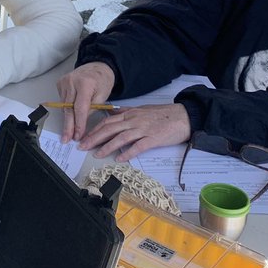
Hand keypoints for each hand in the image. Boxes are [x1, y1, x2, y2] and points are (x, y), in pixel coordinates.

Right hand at [56, 61, 116, 142]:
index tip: (78, 135)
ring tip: (70, 130)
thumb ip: (92, 109)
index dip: (79, 124)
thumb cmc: (102, 81)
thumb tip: (81, 121)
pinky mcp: (60, 83)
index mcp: (85, 84)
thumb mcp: (103, 96)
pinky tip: (71, 111)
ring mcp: (64, 82)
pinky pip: (62, 100)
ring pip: (64, 106)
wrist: (97, 66)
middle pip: (68, 108)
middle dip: (68, 126)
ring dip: (68, 118)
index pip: (80, 108)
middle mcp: (71, 82)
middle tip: (66, 139)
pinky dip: (67, 108)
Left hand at [76, 103, 191, 160]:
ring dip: (107, 146)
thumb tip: (114, 113)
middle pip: (110, 129)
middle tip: (83, 147)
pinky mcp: (154, 138)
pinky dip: (128, 152)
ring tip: (97, 154)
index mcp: (130, 114)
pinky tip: (119, 158)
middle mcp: (134, 120)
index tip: (84, 137)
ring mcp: (144, 129)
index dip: (94, 130)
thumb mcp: (142, 110)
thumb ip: (127, 112)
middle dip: (95, 138)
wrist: (184, 116)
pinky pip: (138, 146)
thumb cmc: (164, 114)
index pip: (108, 121)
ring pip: (121, 138)